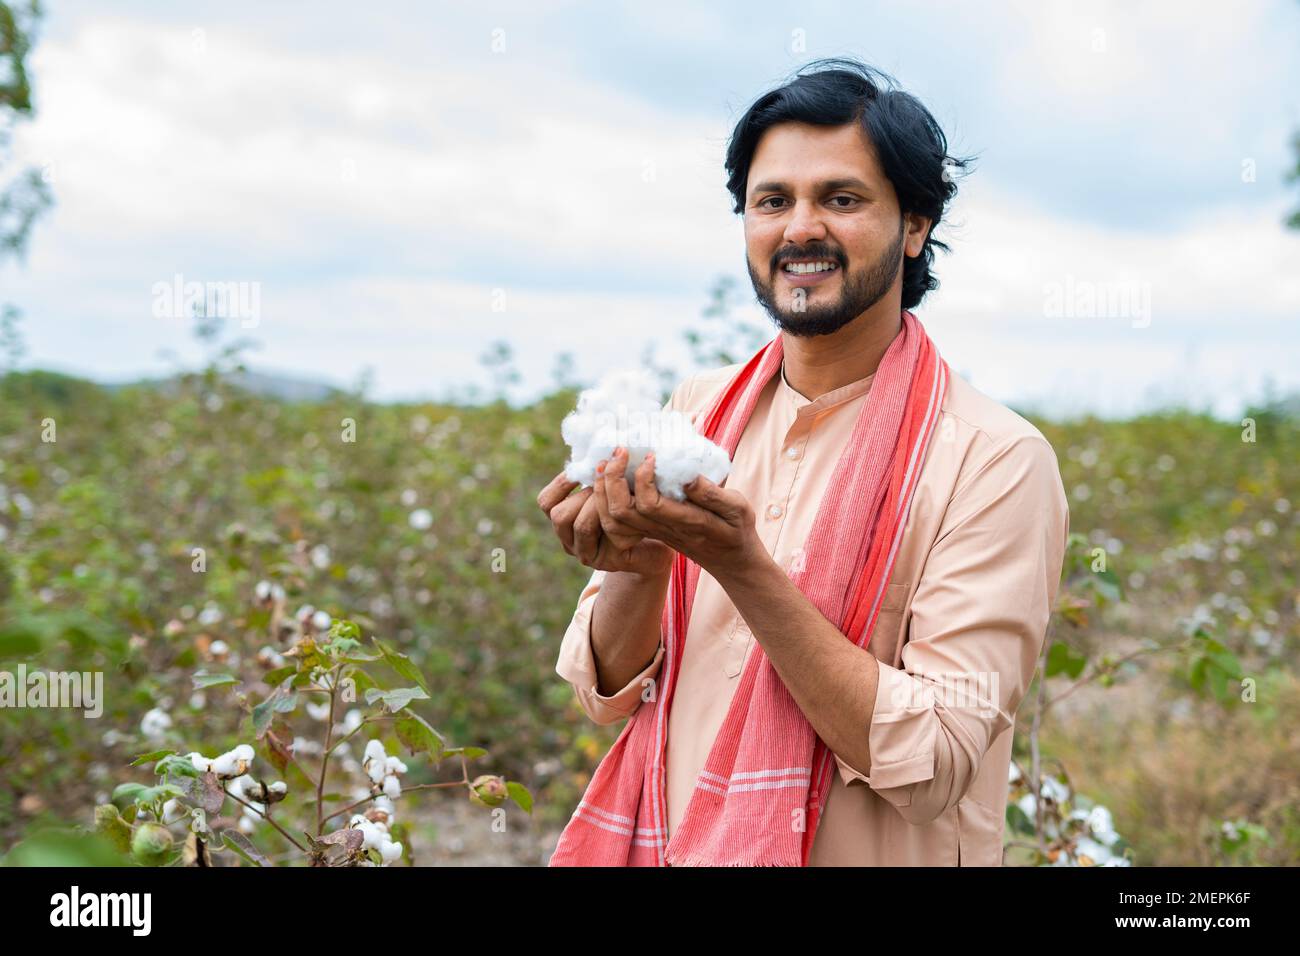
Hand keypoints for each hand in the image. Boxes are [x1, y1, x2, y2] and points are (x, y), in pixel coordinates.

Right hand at [537, 463, 674, 577]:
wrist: (661, 536)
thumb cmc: (634, 505)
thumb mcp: (611, 486)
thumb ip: (597, 474)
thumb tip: (595, 444)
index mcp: (565, 521)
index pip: (547, 502)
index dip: (562, 482)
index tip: (583, 467)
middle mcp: (570, 539)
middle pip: (559, 514)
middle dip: (584, 494)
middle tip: (606, 483)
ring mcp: (586, 553)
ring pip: (580, 525)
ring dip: (600, 503)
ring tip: (620, 493)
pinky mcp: (607, 561)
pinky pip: (606, 537)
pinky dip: (620, 517)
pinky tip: (632, 504)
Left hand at [601, 445, 761, 581]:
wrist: (730, 561)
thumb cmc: (736, 530)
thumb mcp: (737, 509)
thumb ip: (712, 494)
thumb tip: (686, 475)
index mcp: (686, 522)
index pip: (650, 505)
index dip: (643, 478)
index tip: (652, 455)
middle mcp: (663, 530)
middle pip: (621, 512)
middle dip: (612, 479)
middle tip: (619, 451)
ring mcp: (653, 533)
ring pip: (614, 518)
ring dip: (605, 488)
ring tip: (610, 461)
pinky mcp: (649, 531)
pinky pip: (618, 520)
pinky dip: (608, 497)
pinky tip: (613, 475)